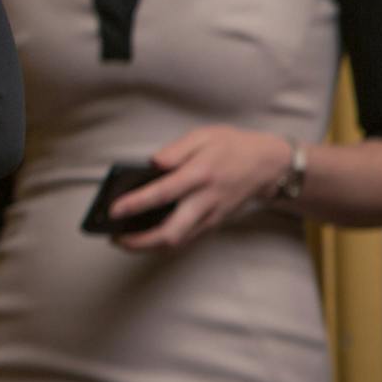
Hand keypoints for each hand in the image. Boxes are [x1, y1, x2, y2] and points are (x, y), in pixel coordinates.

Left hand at [110, 125, 295, 251]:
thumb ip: (175, 150)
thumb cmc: (231, 146)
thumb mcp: (203, 136)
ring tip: (123, 240)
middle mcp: (206, 200)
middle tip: (114, 237)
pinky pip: (187, 238)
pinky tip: (145, 237)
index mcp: (201, 174)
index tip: (114, 210)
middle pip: (173, 231)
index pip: (164, 193)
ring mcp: (212, 215)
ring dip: (149, 246)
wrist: (268, 163)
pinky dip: (164, 242)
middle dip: (141, 240)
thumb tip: (152, 164)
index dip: (137, 203)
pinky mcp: (214, 223)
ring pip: (179, 241)